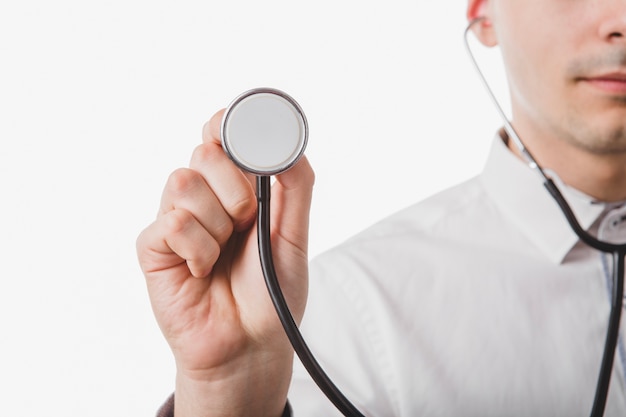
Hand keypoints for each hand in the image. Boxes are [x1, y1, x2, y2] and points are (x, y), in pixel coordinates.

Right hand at [136, 110, 314, 416]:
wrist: (250, 344)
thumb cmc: (271, 293)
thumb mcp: (295, 237)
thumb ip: (296, 187)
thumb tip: (288, 144)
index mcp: (235, 188)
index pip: (220, 135)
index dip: (227, 127)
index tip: (243, 138)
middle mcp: (202, 197)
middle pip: (205, 152)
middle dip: (236, 189)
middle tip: (246, 223)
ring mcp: (175, 218)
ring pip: (185, 182)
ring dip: (218, 223)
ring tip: (224, 253)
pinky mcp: (153, 245)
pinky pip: (172, 222)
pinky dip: (198, 249)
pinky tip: (203, 271)